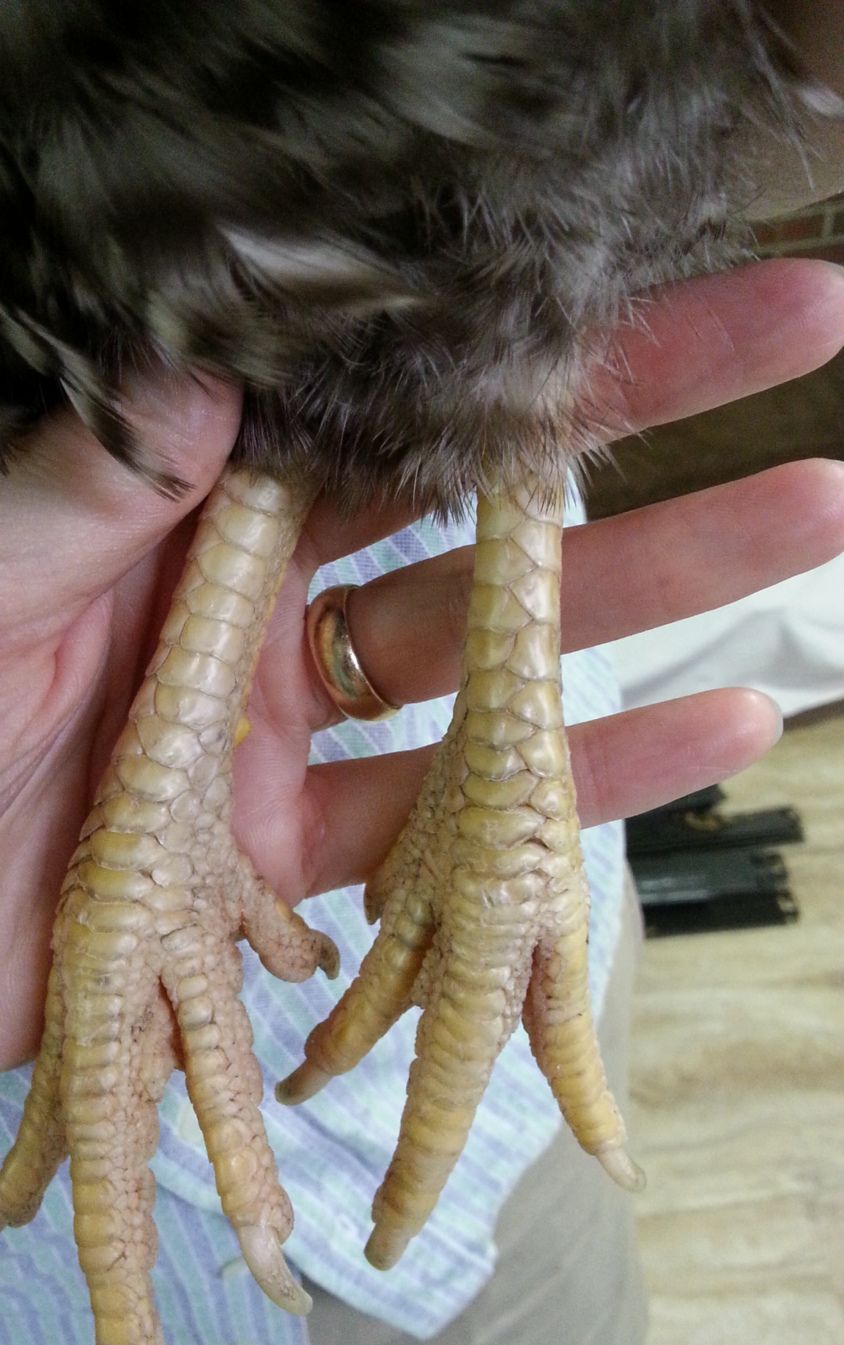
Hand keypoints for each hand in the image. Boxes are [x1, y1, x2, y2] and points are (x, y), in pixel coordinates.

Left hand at [1, 257, 842, 1069]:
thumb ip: (82, 493)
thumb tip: (209, 379)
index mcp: (185, 528)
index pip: (374, 414)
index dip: (497, 351)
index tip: (631, 280)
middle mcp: (260, 618)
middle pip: (474, 521)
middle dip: (635, 442)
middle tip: (790, 353)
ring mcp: (295, 744)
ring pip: (498, 670)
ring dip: (651, 602)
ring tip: (804, 521)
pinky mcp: (306, 869)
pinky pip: (458, 837)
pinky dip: (578, 792)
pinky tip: (712, 729)